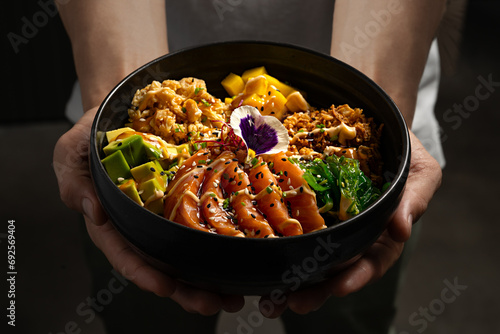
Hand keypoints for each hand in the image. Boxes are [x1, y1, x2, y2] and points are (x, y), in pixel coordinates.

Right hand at [53, 107, 243, 314]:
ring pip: (187, 253)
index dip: (144, 273)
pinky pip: (201, 224)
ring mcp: (165, 215)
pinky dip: (219, 243)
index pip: (126, 255)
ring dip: (210, 278)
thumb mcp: (70, 155)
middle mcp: (141, 226)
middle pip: (163, 265)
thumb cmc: (90, 138)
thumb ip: (74, 184)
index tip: (166, 287)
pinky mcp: (184, 201)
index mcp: (112, 223)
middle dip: (187, 289)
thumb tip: (93, 214)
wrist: (119, 114)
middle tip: (214, 303)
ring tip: (234, 296)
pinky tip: (240, 256)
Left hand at [258, 130, 442, 316]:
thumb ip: (415, 198)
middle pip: (334, 269)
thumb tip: (402, 230)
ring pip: (308, 254)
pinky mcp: (303, 205)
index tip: (339, 287)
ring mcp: (326, 220)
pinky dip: (274, 242)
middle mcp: (350, 232)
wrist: (371, 123)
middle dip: (316, 289)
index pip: (371, 262)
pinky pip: (289, 224)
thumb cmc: (402, 150)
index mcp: (380, 233)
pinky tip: (256, 253)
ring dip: (290, 278)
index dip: (357, 277)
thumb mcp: (421, 171)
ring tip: (270, 297)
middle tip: (294, 302)